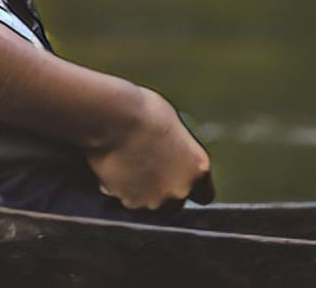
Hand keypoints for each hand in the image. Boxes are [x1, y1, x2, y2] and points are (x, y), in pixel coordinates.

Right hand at [85, 88, 213, 210]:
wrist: (113, 116)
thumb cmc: (142, 111)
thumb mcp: (171, 126)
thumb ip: (176, 150)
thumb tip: (171, 154)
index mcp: (198, 169)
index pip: (204, 194)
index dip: (191, 188)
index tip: (177, 179)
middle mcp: (181, 190)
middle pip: (175, 204)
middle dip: (162, 191)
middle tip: (145, 171)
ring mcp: (154, 199)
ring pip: (148, 203)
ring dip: (139, 191)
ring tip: (124, 167)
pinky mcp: (128, 201)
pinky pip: (124, 198)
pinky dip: (118, 188)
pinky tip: (111, 168)